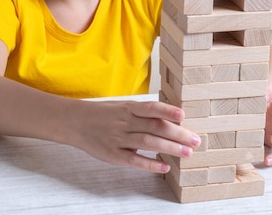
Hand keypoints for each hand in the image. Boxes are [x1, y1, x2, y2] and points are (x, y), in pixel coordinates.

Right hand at [69, 100, 200, 173]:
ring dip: (170, 148)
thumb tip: (170, 117)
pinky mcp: (113, 155)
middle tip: (195, 140)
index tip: (183, 115)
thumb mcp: (122, 106)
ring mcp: (119, 139)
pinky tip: (165, 166)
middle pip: (155, 127)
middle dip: (177, 134)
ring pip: (148, 143)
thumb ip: (143, 112)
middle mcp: (125, 122)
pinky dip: (151, 164)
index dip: (167, 110)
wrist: (75, 122)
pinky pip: (134, 160)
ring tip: (187, 153)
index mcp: (128, 108)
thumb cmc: (104, 113)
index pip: (150, 108)